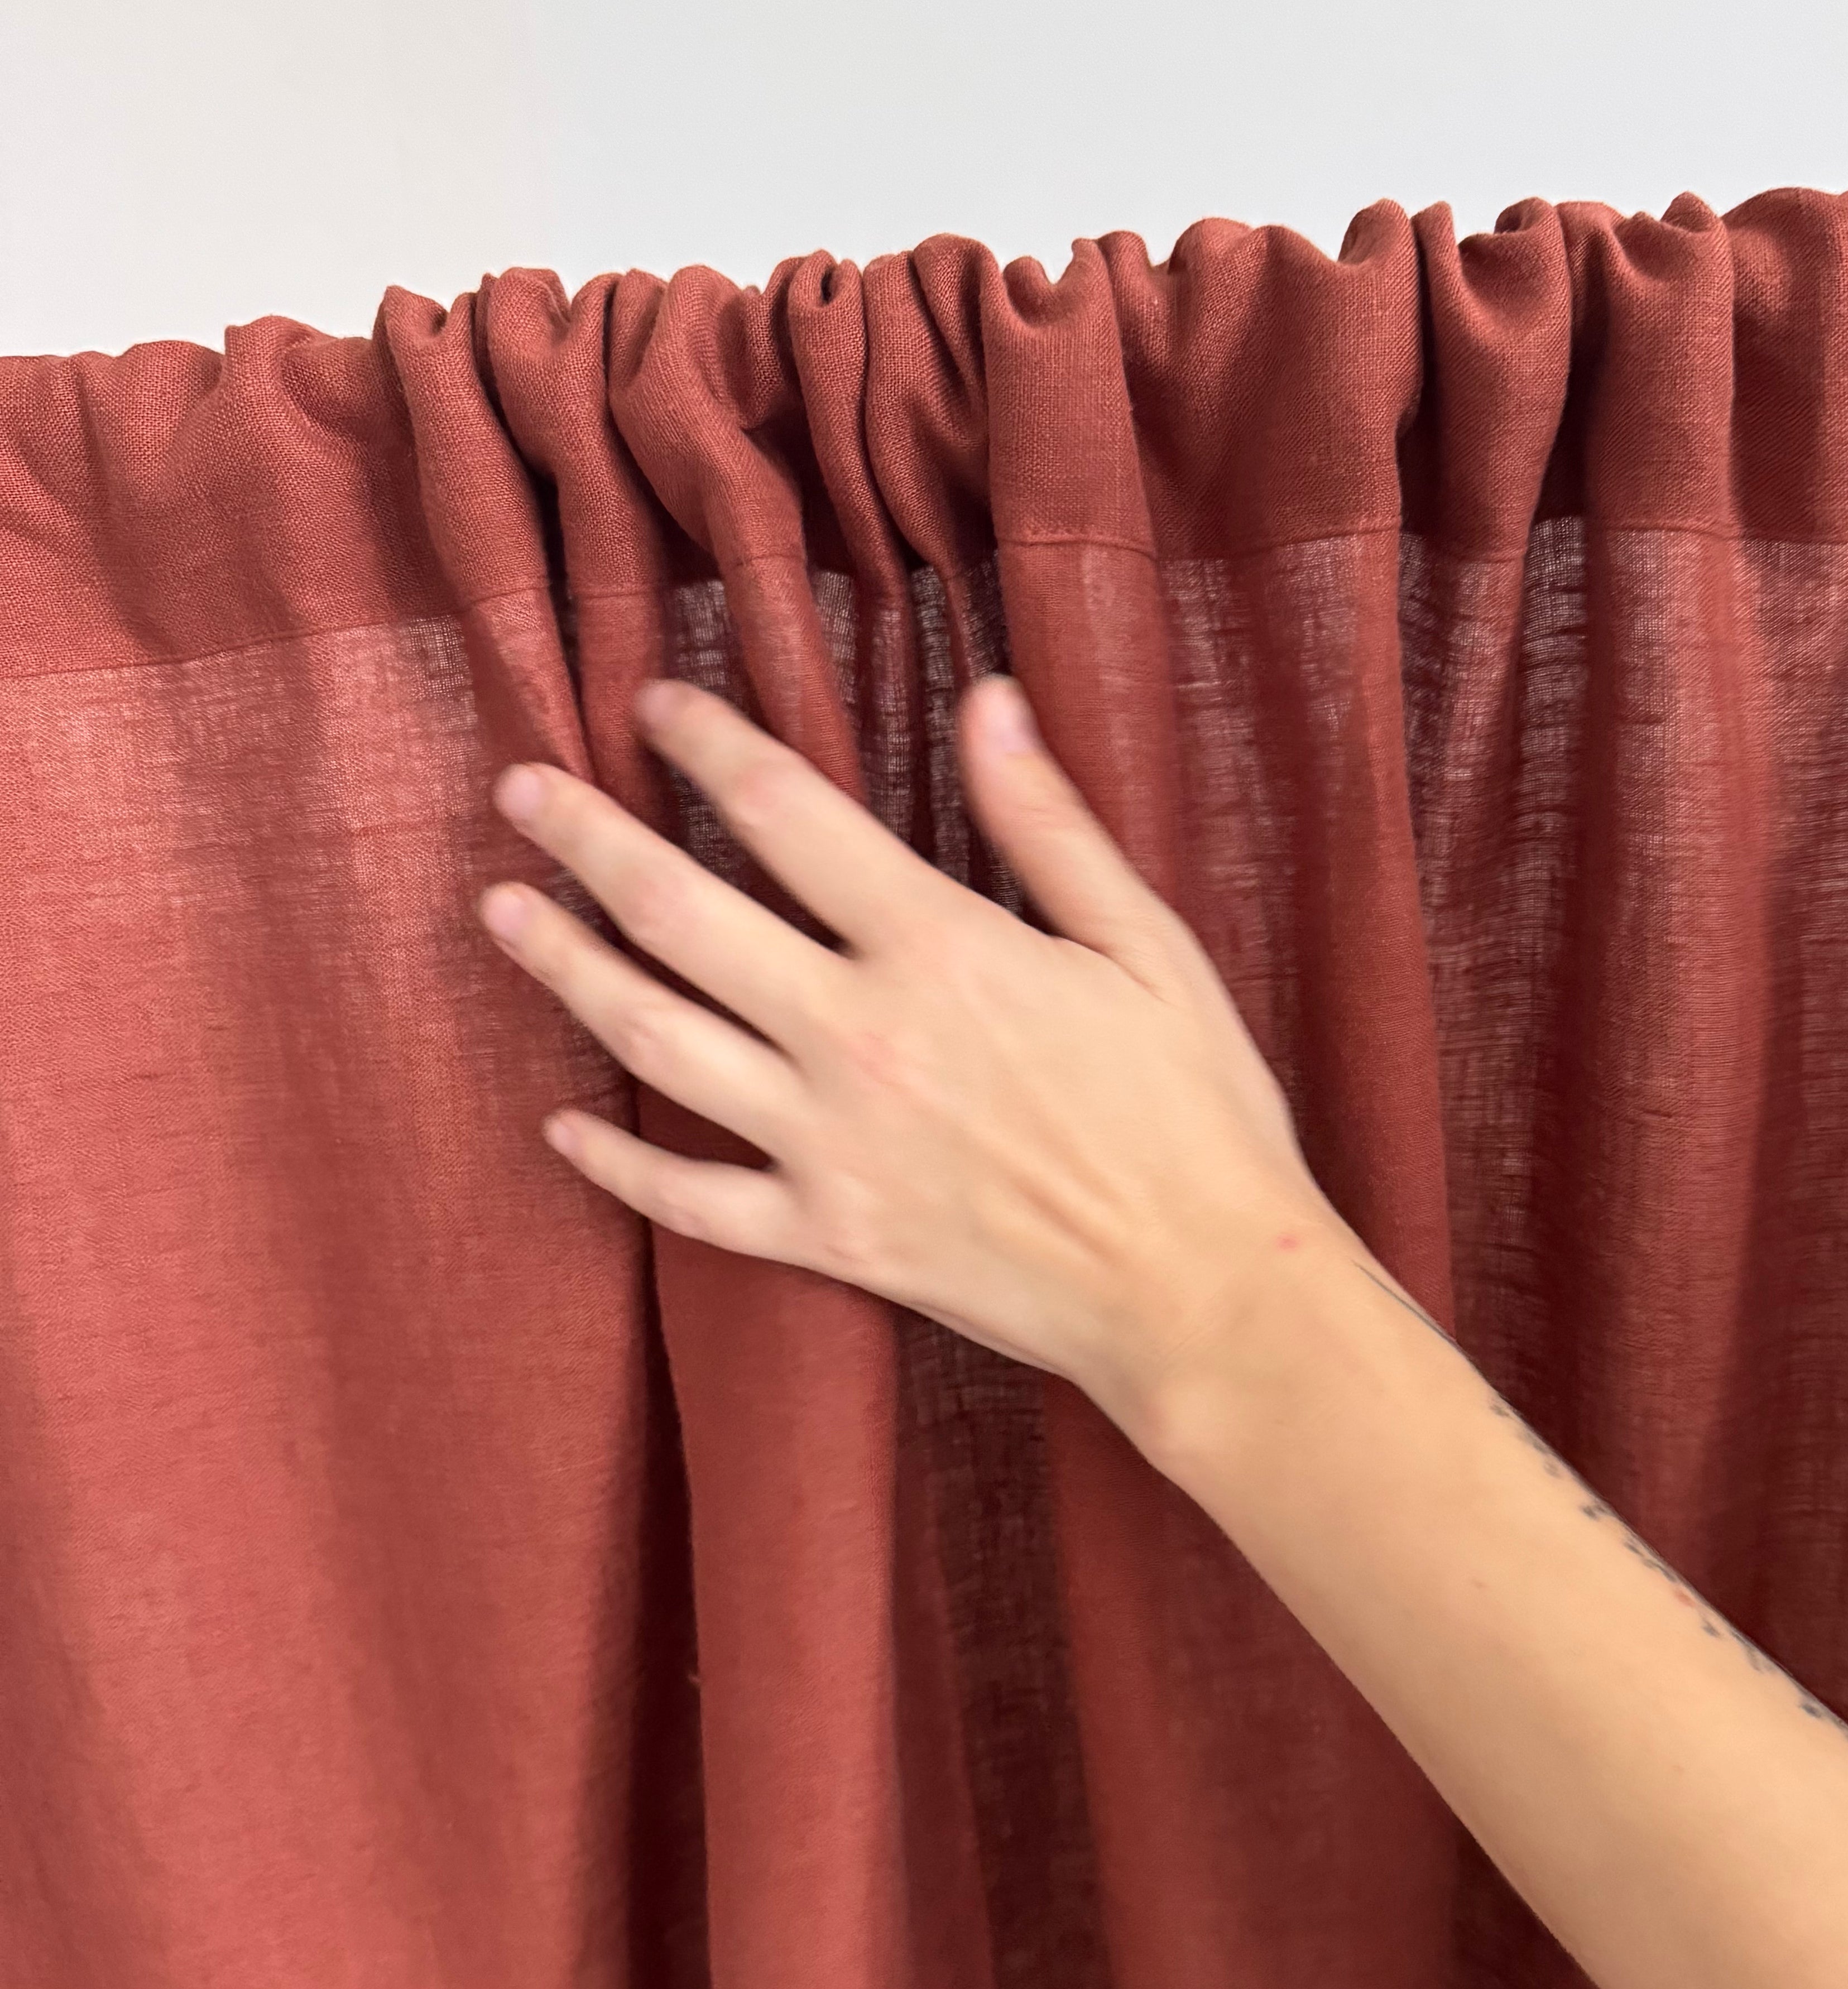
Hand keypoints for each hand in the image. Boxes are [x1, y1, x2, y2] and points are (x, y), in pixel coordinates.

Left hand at [476, 673, 1337, 1456]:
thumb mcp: (1145, 944)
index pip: (783, 811)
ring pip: (655, 1043)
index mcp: (937, 946)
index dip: (704, 744)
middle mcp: (859, 1036)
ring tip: (502, 914)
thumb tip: (989, 699)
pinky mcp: (830, 1239)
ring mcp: (830, 1145)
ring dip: (566, 970)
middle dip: (586, 840)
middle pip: (679, 914)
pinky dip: (615, 1167)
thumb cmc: (1195, 1112)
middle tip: (522, 791)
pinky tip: (558, 1127)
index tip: (648, 704)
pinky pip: (690, 1200)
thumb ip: (1047, 823)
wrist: (1203, 1290)